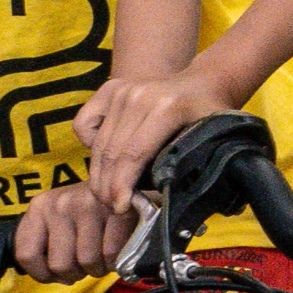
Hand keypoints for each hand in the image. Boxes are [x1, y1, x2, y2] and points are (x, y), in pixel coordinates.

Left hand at [15, 184, 136, 282]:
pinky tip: (113, 252)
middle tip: (83, 264)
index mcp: (39, 207)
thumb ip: (41, 243)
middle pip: (60, 265)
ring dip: (96, 268)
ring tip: (99, 258)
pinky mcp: (117, 209)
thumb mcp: (54, 220)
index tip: (56, 272)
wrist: (118, 184)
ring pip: (87, 262)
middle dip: (75, 274)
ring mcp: (89, 204)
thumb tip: (45, 274)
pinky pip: (111, 254)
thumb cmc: (83, 212)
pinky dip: (114, 261)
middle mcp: (61, 203)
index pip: (26, 255)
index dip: (42, 274)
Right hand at [74, 75, 225, 212]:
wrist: (199, 84)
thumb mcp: (209, 139)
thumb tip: (165, 201)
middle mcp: (139, 95)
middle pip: (112, 153)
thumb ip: (188, 166)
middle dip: (108, 188)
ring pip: (98, 145)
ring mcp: (122, 90)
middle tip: (114, 207)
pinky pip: (83, 124)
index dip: (122, 186)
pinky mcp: (110, 89)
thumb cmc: (206, 116)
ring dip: (98, 176)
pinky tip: (106, 157)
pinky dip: (88, 145)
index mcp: (167, 107)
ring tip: (109, 194)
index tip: (121, 208)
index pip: (133, 155)